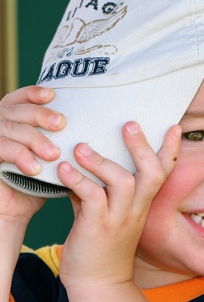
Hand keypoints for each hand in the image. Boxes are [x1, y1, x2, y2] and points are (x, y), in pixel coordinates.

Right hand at [0, 86, 65, 237]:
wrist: (16, 209)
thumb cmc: (40, 180)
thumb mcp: (54, 156)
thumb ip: (65, 140)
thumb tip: (96, 127)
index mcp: (14, 119)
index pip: (19, 97)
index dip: (33, 92)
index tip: (53, 94)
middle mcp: (0, 126)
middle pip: (16, 109)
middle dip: (39, 114)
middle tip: (61, 123)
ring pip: (10, 129)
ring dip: (34, 139)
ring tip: (53, 154)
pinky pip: (0, 150)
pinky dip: (19, 157)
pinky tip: (35, 168)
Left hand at [58, 122, 181, 288]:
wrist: (98, 284)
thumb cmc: (101, 245)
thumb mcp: (106, 213)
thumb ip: (98, 188)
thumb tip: (81, 161)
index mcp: (142, 204)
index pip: (164, 173)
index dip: (171, 150)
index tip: (174, 127)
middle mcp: (136, 209)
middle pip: (152, 174)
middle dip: (143, 147)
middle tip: (130, 125)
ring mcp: (119, 219)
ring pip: (123, 182)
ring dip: (101, 161)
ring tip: (81, 147)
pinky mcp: (98, 227)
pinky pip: (92, 198)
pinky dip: (78, 180)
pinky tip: (63, 169)